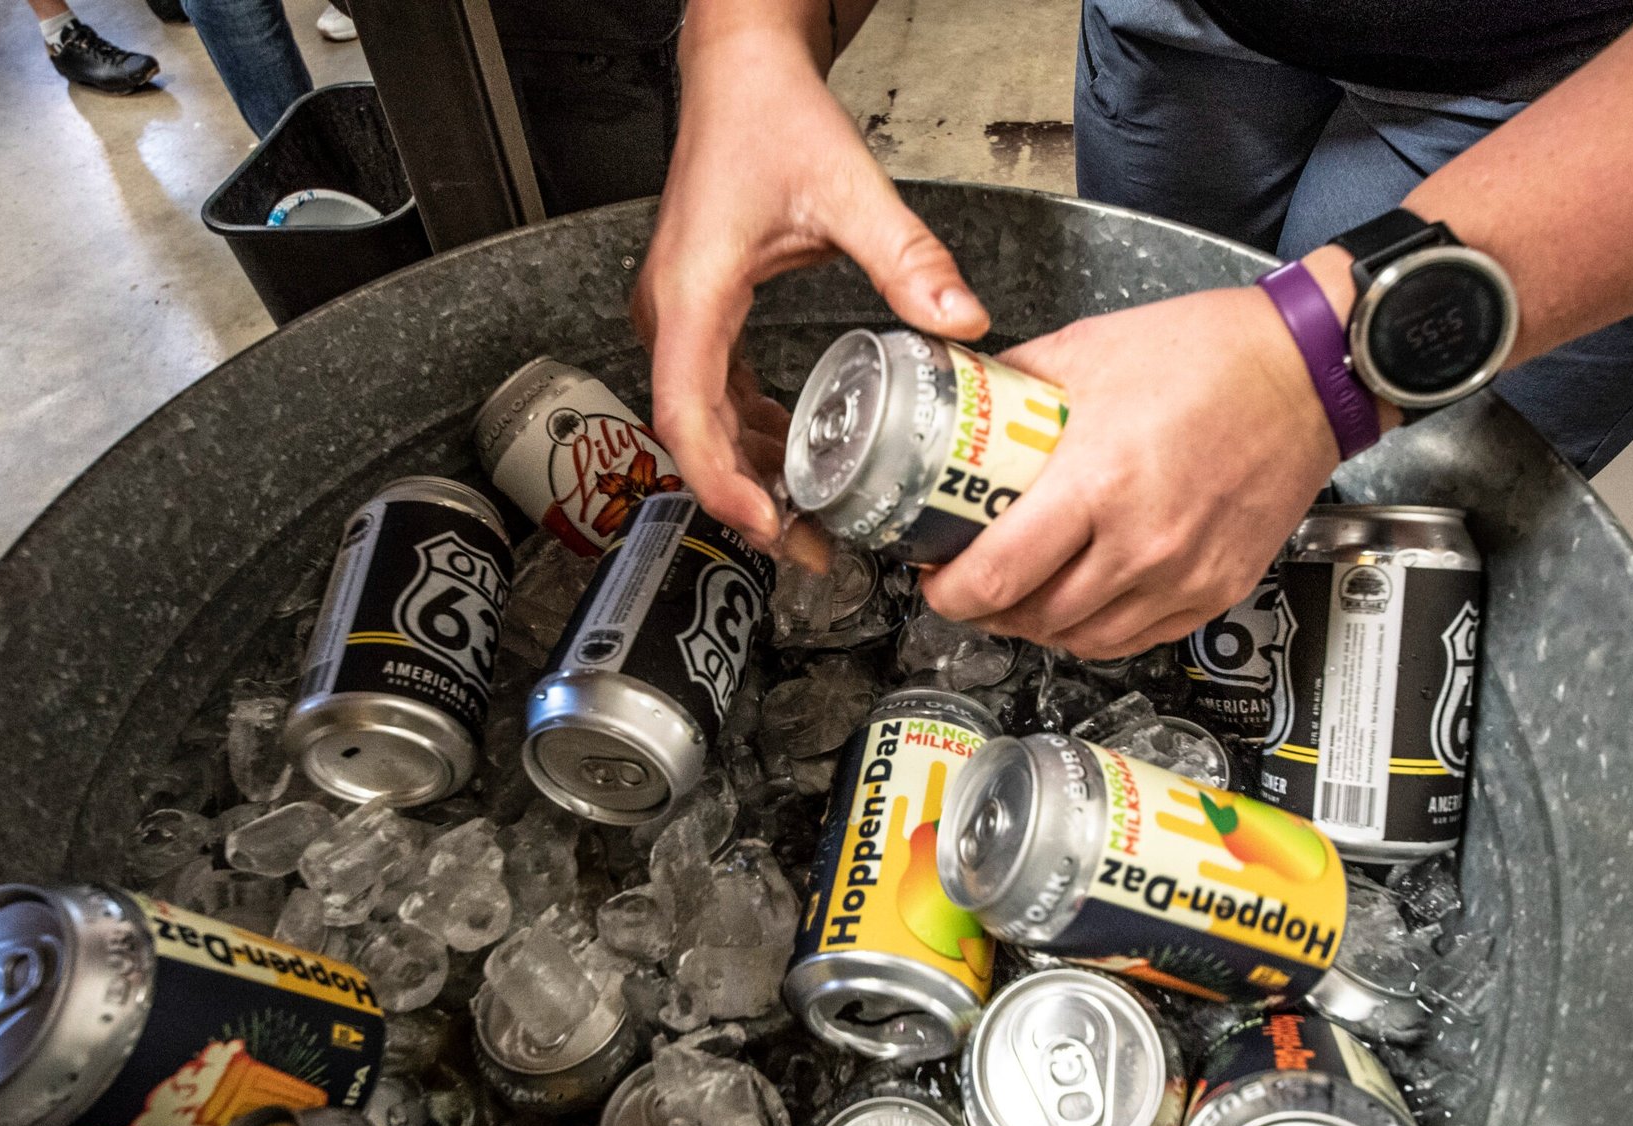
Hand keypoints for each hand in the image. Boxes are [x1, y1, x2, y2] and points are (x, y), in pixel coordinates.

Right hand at [632, 22, 989, 554]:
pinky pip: (712, 392)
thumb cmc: (767, 116)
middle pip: (690, 435)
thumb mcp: (847, 188)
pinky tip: (793, 454)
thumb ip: (907, 259)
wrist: (737, 70)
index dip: (721, 484)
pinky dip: (748, 433)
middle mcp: (670, 313)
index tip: (768, 526)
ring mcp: (678, 315)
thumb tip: (962, 321)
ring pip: (699, 420)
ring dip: (747, 471)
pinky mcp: (697, 312)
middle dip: (746, 499)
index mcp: (692, 294)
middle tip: (813, 548)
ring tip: (810, 518)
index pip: (686, 416)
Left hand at [921, 286, 1341, 658]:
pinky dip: (1096, 632)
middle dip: (985, 611)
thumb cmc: (1213, 354)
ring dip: (1038, 628)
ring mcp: (1183, 574)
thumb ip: (1018, 385)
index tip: (935, 578)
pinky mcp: (1215, 589)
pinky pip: (1137, 639)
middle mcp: (1142, 542)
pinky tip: (1078, 606)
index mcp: (1099, 481)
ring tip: (1017, 599)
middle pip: (1033, 618)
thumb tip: (967, 404)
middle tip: (965, 586)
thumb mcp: (1088, 350)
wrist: (1308, 370)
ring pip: (1083, 641)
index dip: (949, 592)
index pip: (997, 575)